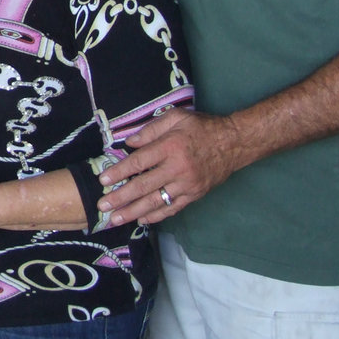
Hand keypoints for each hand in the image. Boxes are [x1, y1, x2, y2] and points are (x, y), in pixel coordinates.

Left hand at [97, 109, 242, 224]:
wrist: (235, 143)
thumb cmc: (202, 127)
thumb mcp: (176, 117)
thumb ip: (151, 130)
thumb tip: (129, 143)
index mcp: (170, 147)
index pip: (139, 162)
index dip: (119, 172)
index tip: (103, 180)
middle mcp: (177, 168)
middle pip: (143, 186)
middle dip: (121, 198)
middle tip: (103, 206)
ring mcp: (187, 184)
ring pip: (156, 202)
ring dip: (134, 212)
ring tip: (116, 219)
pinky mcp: (195, 194)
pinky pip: (172, 208)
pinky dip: (156, 216)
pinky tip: (141, 220)